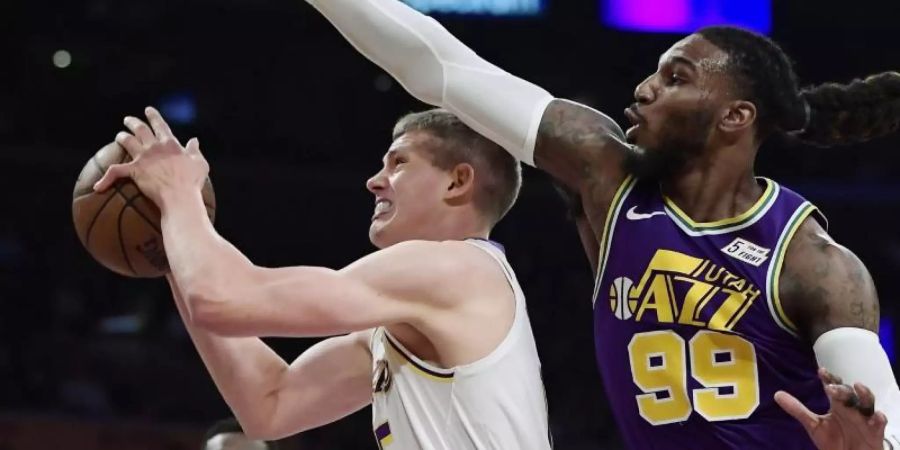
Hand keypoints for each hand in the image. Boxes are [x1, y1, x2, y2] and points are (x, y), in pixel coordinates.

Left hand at [94, 106, 208, 207]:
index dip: (153, 116)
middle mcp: (155, 147)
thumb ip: (195, 150)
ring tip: (119, 136)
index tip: (148, 110)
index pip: (160, 125)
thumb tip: (194, 140)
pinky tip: (98, 186)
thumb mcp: (200, 162)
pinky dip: (106, 179)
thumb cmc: (192, 181)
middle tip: (128, 120)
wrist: (180, 195)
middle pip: (140, 129)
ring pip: (127, 141)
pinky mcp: (134, 171)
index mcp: (170, 143)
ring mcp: (143, 158)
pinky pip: (116, 171)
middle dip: (133, 122)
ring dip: (122, 137)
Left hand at [775, 368, 887, 449]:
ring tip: (859, 387)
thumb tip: (776, 394)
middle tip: (831, 388)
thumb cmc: (834, 440)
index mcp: (837, 405)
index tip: (821, 371)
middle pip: (848, 394)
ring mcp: (864, 419)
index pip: (833, 387)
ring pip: (867, 403)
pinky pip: (879, 424)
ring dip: (864, 395)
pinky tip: (877, 415)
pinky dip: (879, 419)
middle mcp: (851, 408)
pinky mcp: (874, 432)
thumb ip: (797, 409)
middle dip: (841, 389)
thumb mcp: (813, 425)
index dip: (829, 379)